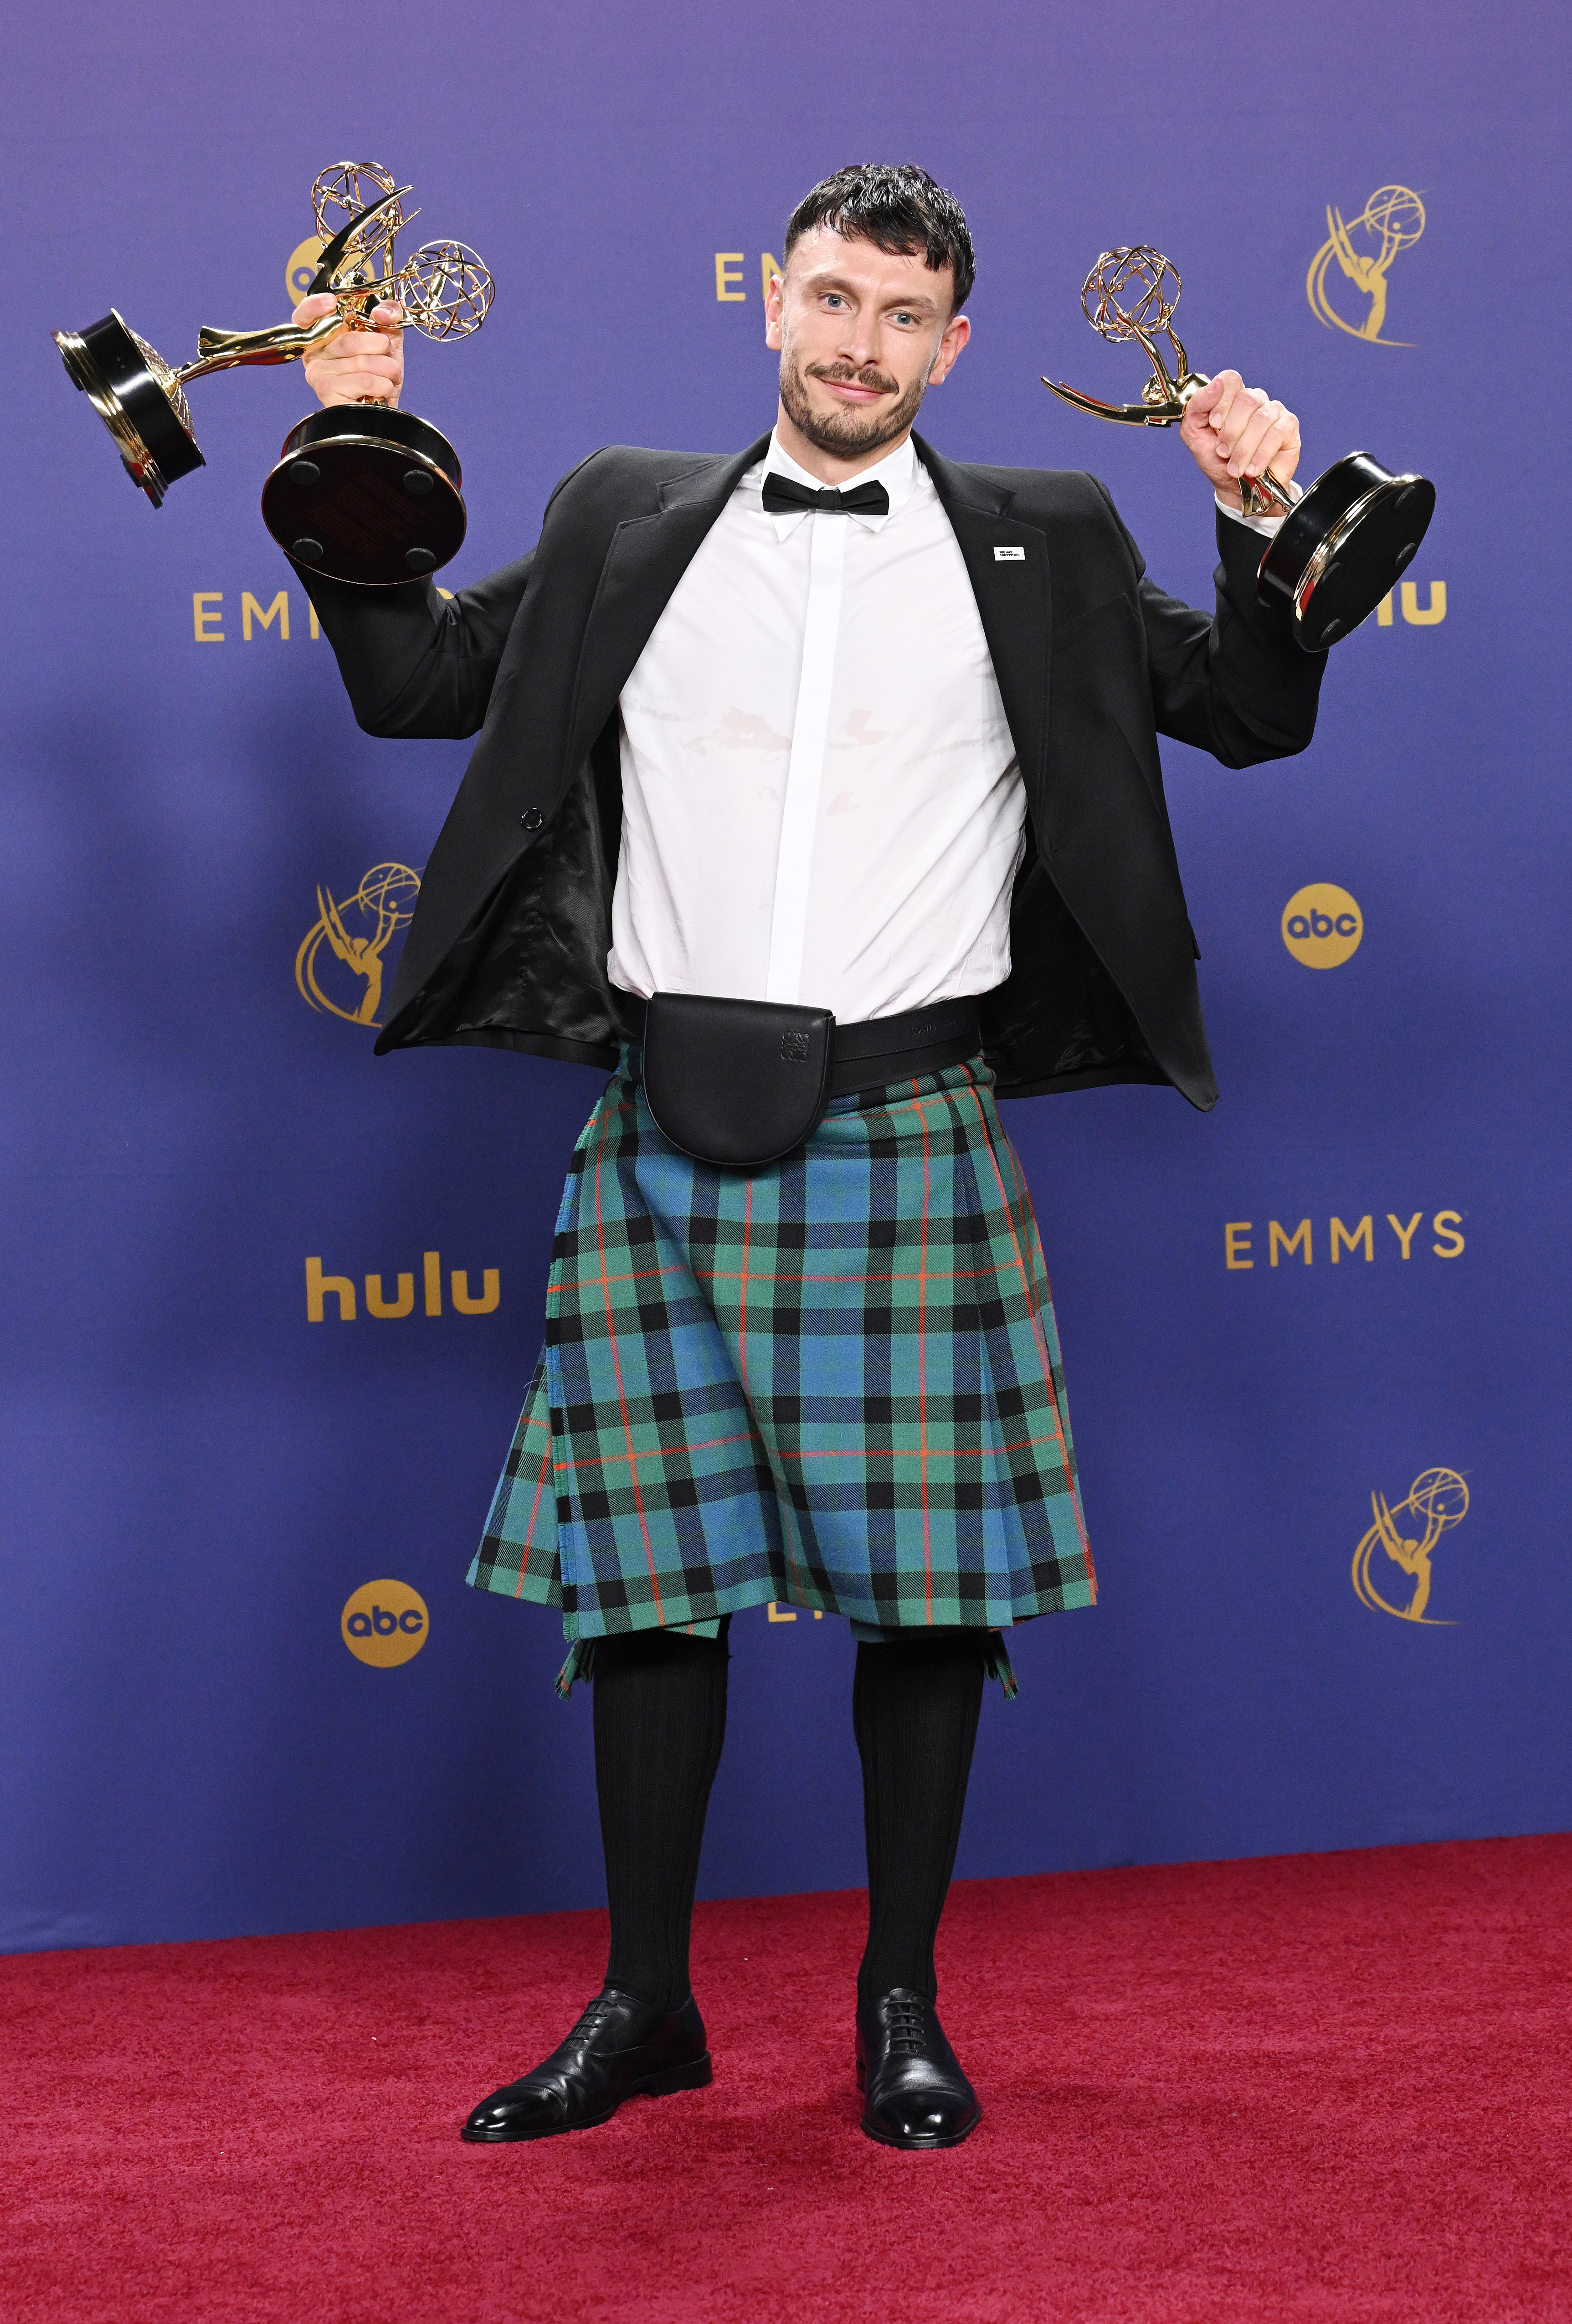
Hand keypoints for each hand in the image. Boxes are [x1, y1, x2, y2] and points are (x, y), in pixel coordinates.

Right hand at [294, 293, 404, 408]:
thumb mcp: (388, 336)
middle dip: (381, 346)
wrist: (384, 409)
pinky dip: (384, 385)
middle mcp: (314, 355)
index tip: (332, 302)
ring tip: (390, 376)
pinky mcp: (329, 395)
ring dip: (388, 369)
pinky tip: (384, 390)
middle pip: (349, 341)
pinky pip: (365, 381)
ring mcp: (318, 376)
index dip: (314, 306)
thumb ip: (388, 313)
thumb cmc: (380, 372)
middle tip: (389, 356)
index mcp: (322, 336)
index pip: (304, 316)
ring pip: (361, 362)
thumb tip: (380, 313)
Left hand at [1180, 371, 1299, 509]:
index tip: (1214, 425)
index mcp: (1232, 397)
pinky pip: (1276, 434)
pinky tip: (1253, 469)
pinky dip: (1261, 455)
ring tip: (1236, 468)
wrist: (1236, 490)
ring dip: (1244, 449)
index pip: (1231, 380)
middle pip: (1246, 399)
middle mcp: (1255, 400)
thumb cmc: (1218, 461)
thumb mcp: (1195, 436)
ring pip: (1260, 419)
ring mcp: (1274, 411)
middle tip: (1223, 453)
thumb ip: (1196, 408)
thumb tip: (1214, 385)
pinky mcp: (1289, 427)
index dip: (1222, 402)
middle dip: (1231, 432)